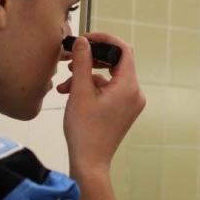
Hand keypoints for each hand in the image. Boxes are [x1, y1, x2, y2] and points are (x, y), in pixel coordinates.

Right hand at [57, 33, 144, 179]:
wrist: (90, 162)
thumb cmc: (84, 131)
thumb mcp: (80, 92)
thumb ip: (82, 63)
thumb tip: (84, 41)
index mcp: (129, 86)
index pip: (123, 50)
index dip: (105, 39)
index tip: (86, 38)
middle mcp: (135, 93)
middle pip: (116, 63)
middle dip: (91, 59)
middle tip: (71, 57)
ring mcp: (130, 103)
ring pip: (108, 77)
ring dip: (86, 76)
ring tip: (64, 83)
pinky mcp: (123, 110)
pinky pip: (109, 90)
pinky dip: (91, 88)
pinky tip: (70, 93)